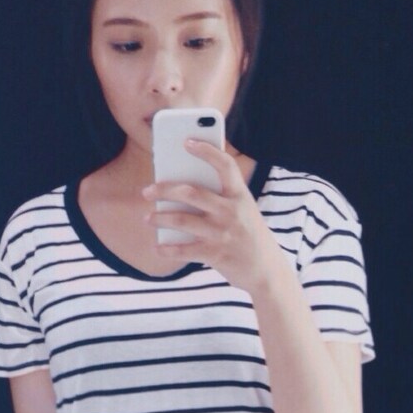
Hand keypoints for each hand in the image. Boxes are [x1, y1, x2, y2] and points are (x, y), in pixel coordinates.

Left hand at [141, 141, 284, 294]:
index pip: (225, 165)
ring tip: (148, 218)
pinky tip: (158, 247)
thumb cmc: (248, 234)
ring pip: (182, 220)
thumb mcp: (243, 210)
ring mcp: (223, 233)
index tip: (187, 142)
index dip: (207, 151)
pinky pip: (184, 250)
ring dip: (160, 219)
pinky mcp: (215, 255)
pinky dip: (167, 249)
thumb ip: (220, 198)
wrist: (266, 270)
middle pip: (191, 193)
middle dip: (164, 190)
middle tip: (147, 191)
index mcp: (240, 195)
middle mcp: (231, 211)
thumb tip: (179, 191)